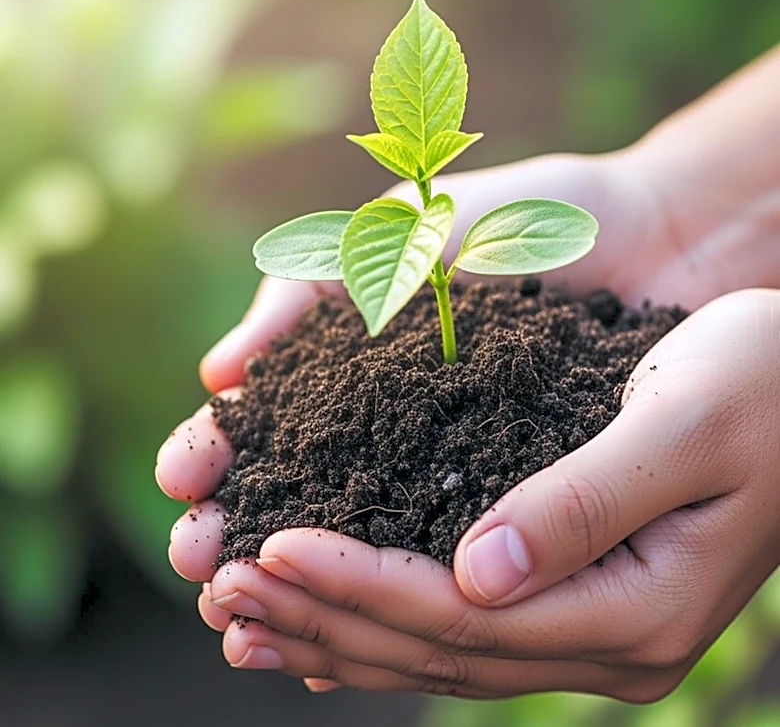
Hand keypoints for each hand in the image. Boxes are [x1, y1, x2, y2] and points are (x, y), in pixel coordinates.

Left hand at [162, 289, 779, 700]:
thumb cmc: (757, 382)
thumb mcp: (683, 426)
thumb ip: (585, 503)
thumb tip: (478, 574)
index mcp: (637, 607)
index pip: (465, 617)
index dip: (360, 585)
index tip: (272, 546)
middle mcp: (608, 638)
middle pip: (436, 644)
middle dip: (323, 615)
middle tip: (222, 585)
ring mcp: (590, 625)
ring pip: (437, 647)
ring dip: (334, 627)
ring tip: (242, 610)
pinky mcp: (572, 591)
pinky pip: (459, 623)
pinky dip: (380, 615)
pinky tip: (320, 612)